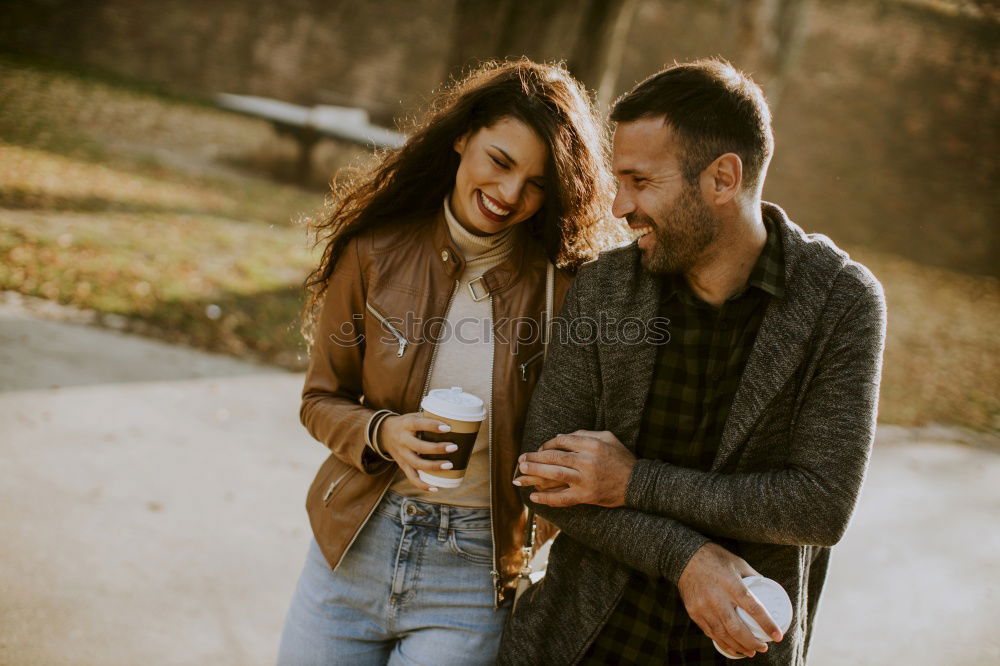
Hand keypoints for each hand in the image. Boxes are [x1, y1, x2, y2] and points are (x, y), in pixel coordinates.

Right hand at [378, 413, 457, 491]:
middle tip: (454, 447)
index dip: (433, 426)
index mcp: (406, 425)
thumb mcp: (414, 416)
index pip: (419, 424)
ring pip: (417, 463)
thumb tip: (456, 422)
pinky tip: (436, 488)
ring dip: (433, 466)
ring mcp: (402, 454)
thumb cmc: (407, 424)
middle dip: (437, 448)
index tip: (448, 428)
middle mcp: (403, 440)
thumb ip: (430, 418)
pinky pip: (412, 477)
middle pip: (419, 447)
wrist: (384, 434)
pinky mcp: (402, 465)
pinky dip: (423, 485)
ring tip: (449, 465)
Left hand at [512, 430, 635, 506]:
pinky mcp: (586, 496)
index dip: (548, 444)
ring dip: (535, 474)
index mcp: (592, 444)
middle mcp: (587, 461)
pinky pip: (562, 498)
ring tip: (520, 473)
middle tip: (521, 459)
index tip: (541, 448)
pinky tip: (534, 496)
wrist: (637, 484)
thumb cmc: (622, 458)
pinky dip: (547, 498)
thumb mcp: (608, 437)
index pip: (562, 441)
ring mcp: (586, 480)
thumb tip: (562, 436)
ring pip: (555, 475)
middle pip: (554, 457)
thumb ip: (586, 434)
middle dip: (535, 458)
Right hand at [678, 543, 783, 658]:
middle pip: (736, 628)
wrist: (684, 557)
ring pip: (723, 634)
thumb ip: (753, 577)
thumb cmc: (715, 558)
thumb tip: (770, 589)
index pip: (753, 608)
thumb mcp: (738, 563)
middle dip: (752, 642)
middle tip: (763, 647)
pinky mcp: (694, 612)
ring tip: (751, 652)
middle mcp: (717, 598)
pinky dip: (723, 643)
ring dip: (738, 647)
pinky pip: (710, 632)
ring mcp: (703, 607)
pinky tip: (732, 647)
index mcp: (731, 584)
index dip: (767, 624)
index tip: (777, 636)